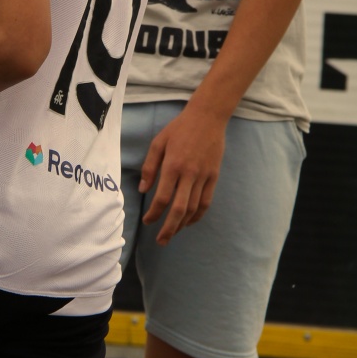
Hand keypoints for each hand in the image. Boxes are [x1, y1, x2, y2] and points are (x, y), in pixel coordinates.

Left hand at [139, 105, 227, 244]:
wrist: (208, 117)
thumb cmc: (179, 129)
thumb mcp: (158, 142)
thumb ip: (149, 167)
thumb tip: (142, 190)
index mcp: (172, 165)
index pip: (162, 197)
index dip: (154, 214)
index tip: (147, 221)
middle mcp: (189, 174)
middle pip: (179, 209)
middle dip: (169, 228)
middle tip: (161, 241)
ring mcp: (204, 176)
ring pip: (193, 208)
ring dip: (182, 224)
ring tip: (172, 233)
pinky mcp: (214, 176)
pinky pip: (206, 201)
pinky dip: (198, 215)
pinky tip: (189, 222)